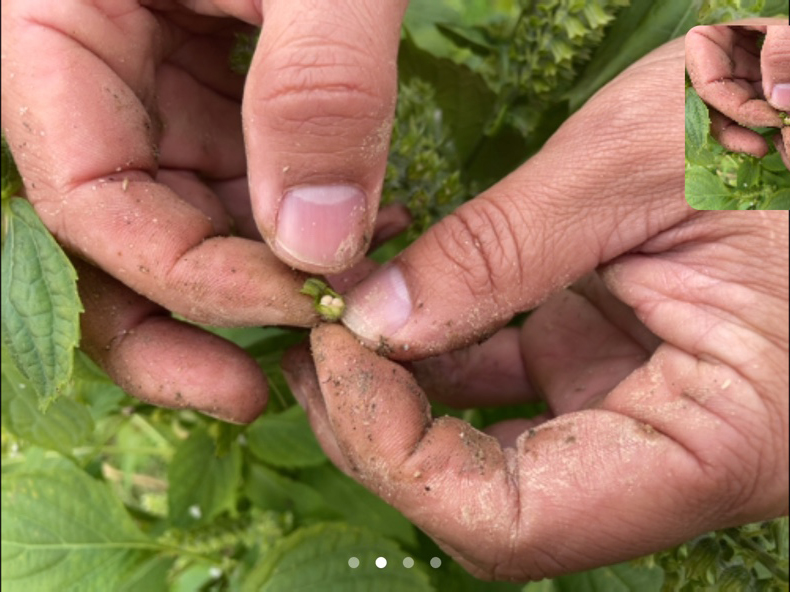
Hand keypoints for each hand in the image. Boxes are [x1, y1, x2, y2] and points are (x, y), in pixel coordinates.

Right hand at [1, 0, 405, 421]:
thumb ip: (318, 81)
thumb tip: (317, 244)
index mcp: (55, 18)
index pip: (81, 191)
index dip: (179, 272)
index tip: (292, 308)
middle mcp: (94, 62)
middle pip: (109, 230)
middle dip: (183, 317)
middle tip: (260, 392)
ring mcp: (153, 79)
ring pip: (175, 217)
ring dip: (249, 282)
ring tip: (335, 317)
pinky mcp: (216, 87)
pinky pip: (232, 181)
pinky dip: (287, 228)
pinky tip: (357, 246)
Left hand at [283, 38, 788, 579]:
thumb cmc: (788, 126)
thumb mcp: (635, 168)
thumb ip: (499, 253)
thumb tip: (373, 321)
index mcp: (716, 443)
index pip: (515, 522)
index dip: (398, 457)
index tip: (334, 352)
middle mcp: (670, 451)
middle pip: (485, 501)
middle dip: (380, 431)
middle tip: (314, 337)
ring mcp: (631, 409)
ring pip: (483, 448)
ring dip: (398, 391)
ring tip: (334, 313)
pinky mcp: (603, 360)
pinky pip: (501, 385)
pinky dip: (437, 349)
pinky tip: (389, 297)